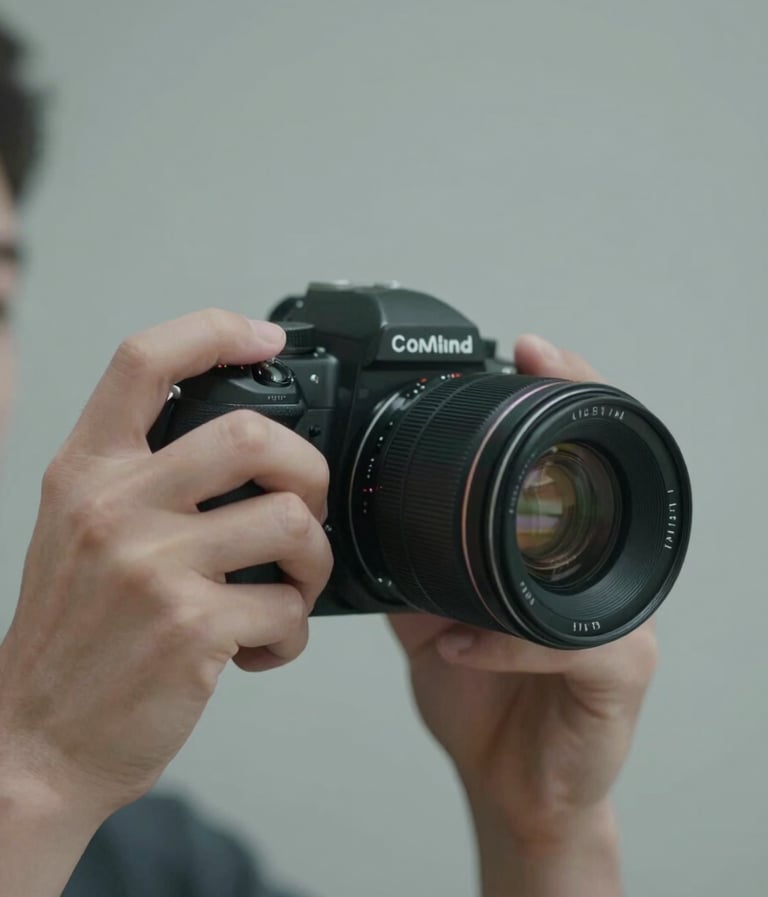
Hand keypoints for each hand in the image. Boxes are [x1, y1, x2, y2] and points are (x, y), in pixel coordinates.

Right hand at [0, 310, 332, 824]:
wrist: (36, 739)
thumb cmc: (71, 633)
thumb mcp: (78, 530)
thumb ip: (141, 477)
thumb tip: (241, 445)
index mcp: (87, 472)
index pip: (144, 361)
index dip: (214, 330)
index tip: (264, 339)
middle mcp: (115, 507)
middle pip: (250, 434)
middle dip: (307, 468)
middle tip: (304, 503)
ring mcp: (153, 567)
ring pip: (289, 522)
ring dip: (314, 559)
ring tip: (290, 587)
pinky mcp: (192, 629)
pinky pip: (288, 608)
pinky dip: (294, 631)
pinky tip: (264, 645)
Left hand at [391, 335, 656, 894]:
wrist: (512, 784)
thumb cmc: (483, 693)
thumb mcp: (436, 614)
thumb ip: (417, 562)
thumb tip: (367, 513)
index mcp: (559, 554)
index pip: (573, 460)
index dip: (562, 396)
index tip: (528, 349)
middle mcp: (600, 575)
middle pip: (608, 479)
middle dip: (577, 413)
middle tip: (540, 362)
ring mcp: (619, 621)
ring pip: (603, 553)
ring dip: (545, 524)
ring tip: (504, 499)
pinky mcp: (619, 676)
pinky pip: (566, 645)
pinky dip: (505, 642)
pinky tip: (461, 642)